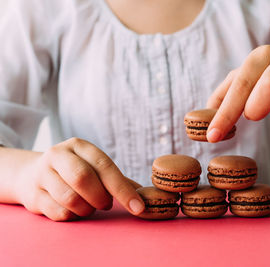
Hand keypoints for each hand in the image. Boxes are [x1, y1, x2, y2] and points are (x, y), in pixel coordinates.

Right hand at [15, 138, 144, 220]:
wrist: (30, 175)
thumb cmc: (73, 172)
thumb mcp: (93, 167)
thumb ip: (117, 179)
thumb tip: (144, 194)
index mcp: (79, 146)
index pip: (104, 166)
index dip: (122, 189)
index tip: (138, 207)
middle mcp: (57, 155)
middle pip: (83, 179)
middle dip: (100, 198)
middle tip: (106, 204)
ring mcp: (41, 175)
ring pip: (70, 199)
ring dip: (87, 209)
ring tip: (89, 206)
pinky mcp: (33, 196)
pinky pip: (59, 213)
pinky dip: (73, 216)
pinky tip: (74, 209)